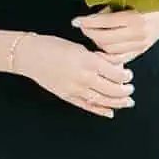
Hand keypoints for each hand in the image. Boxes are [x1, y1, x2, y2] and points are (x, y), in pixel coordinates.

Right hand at [13, 33, 134, 117]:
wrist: (28, 55)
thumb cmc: (52, 46)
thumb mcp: (78, 47)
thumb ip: (98, 57)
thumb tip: (117, 65)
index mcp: (88, 61)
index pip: (117, 74)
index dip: (126, 76)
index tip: (128, 75)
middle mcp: (84, 77)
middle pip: (113, 90)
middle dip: (125, 91)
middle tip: (130, 89)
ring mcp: (75, 89)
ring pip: (103, 100)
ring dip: (118, 103)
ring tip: (127, 102)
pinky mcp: (67, 96)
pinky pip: (87, 106)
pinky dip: (100, 110)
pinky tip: (110, 112)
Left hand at [75, 3, 158, 63]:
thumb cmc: (149, 0)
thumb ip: (113, 7)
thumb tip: (93, 15)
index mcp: (134, 18)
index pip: (104, 22)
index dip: (87, 22)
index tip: (76, 20)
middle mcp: (138, 34)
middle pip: (104, 38)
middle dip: (89, 32)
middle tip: (82, 26)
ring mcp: (140, 45)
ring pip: (109, 50)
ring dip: (96, 42)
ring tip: (91, 34)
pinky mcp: (141, 51)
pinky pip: (120, 59)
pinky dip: (107, 56)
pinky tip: (99, 49)